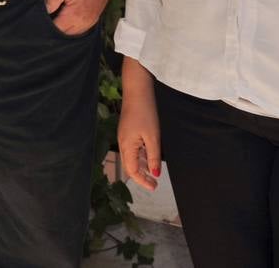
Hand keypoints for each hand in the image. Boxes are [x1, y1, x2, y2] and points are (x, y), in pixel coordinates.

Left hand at [44, 0, 112, 34]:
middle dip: (54, 28)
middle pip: (64, 34)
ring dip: (63, 29)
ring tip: (55, 18)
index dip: (46, 26)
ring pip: (73, 34)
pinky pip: (81, 29)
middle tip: (45, 18)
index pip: (56, 29)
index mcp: (75, 14)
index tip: (39, 18)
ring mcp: (91, 21)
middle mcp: (84, 22)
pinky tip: (66, 19)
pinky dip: (72, 27)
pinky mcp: (94, 18)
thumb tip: (43, 11)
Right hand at [118, 59, 161, 190]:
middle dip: (142, 175)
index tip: (154, 186)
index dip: (142, 181)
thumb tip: (155, 174)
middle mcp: (123, 143)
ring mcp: (125, 136)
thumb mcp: (153, 137)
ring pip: (132, 157)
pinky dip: (141, 155)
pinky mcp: (128, 130)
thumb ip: (153, 157)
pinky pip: (133, 148)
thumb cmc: (145, 113)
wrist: (137, 91)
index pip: (132, 170)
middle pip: (130, 165)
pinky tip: (150, 155)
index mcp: (127, 146)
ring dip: (142, 166)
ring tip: (154, 171)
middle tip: (155, 182)